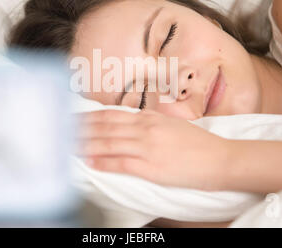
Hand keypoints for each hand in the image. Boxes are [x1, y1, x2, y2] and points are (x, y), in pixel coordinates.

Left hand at [76, 109, 231, 190]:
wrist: (220, 158)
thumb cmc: (198, 143)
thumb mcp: (172, 125)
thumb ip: (150, 123)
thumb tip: (131, 122)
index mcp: (149, 119)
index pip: (111, 115)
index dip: (89, 118)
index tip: (73, 119)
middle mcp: (145, 129)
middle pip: (104, 127)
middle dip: (80, 130)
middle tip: (61, 130)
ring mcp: (147, 147)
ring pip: (108, 143)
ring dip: (86, 145)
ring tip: (68, 146)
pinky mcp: (151, 167)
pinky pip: (121, 163)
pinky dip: (103, 162)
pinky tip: (90, 162)